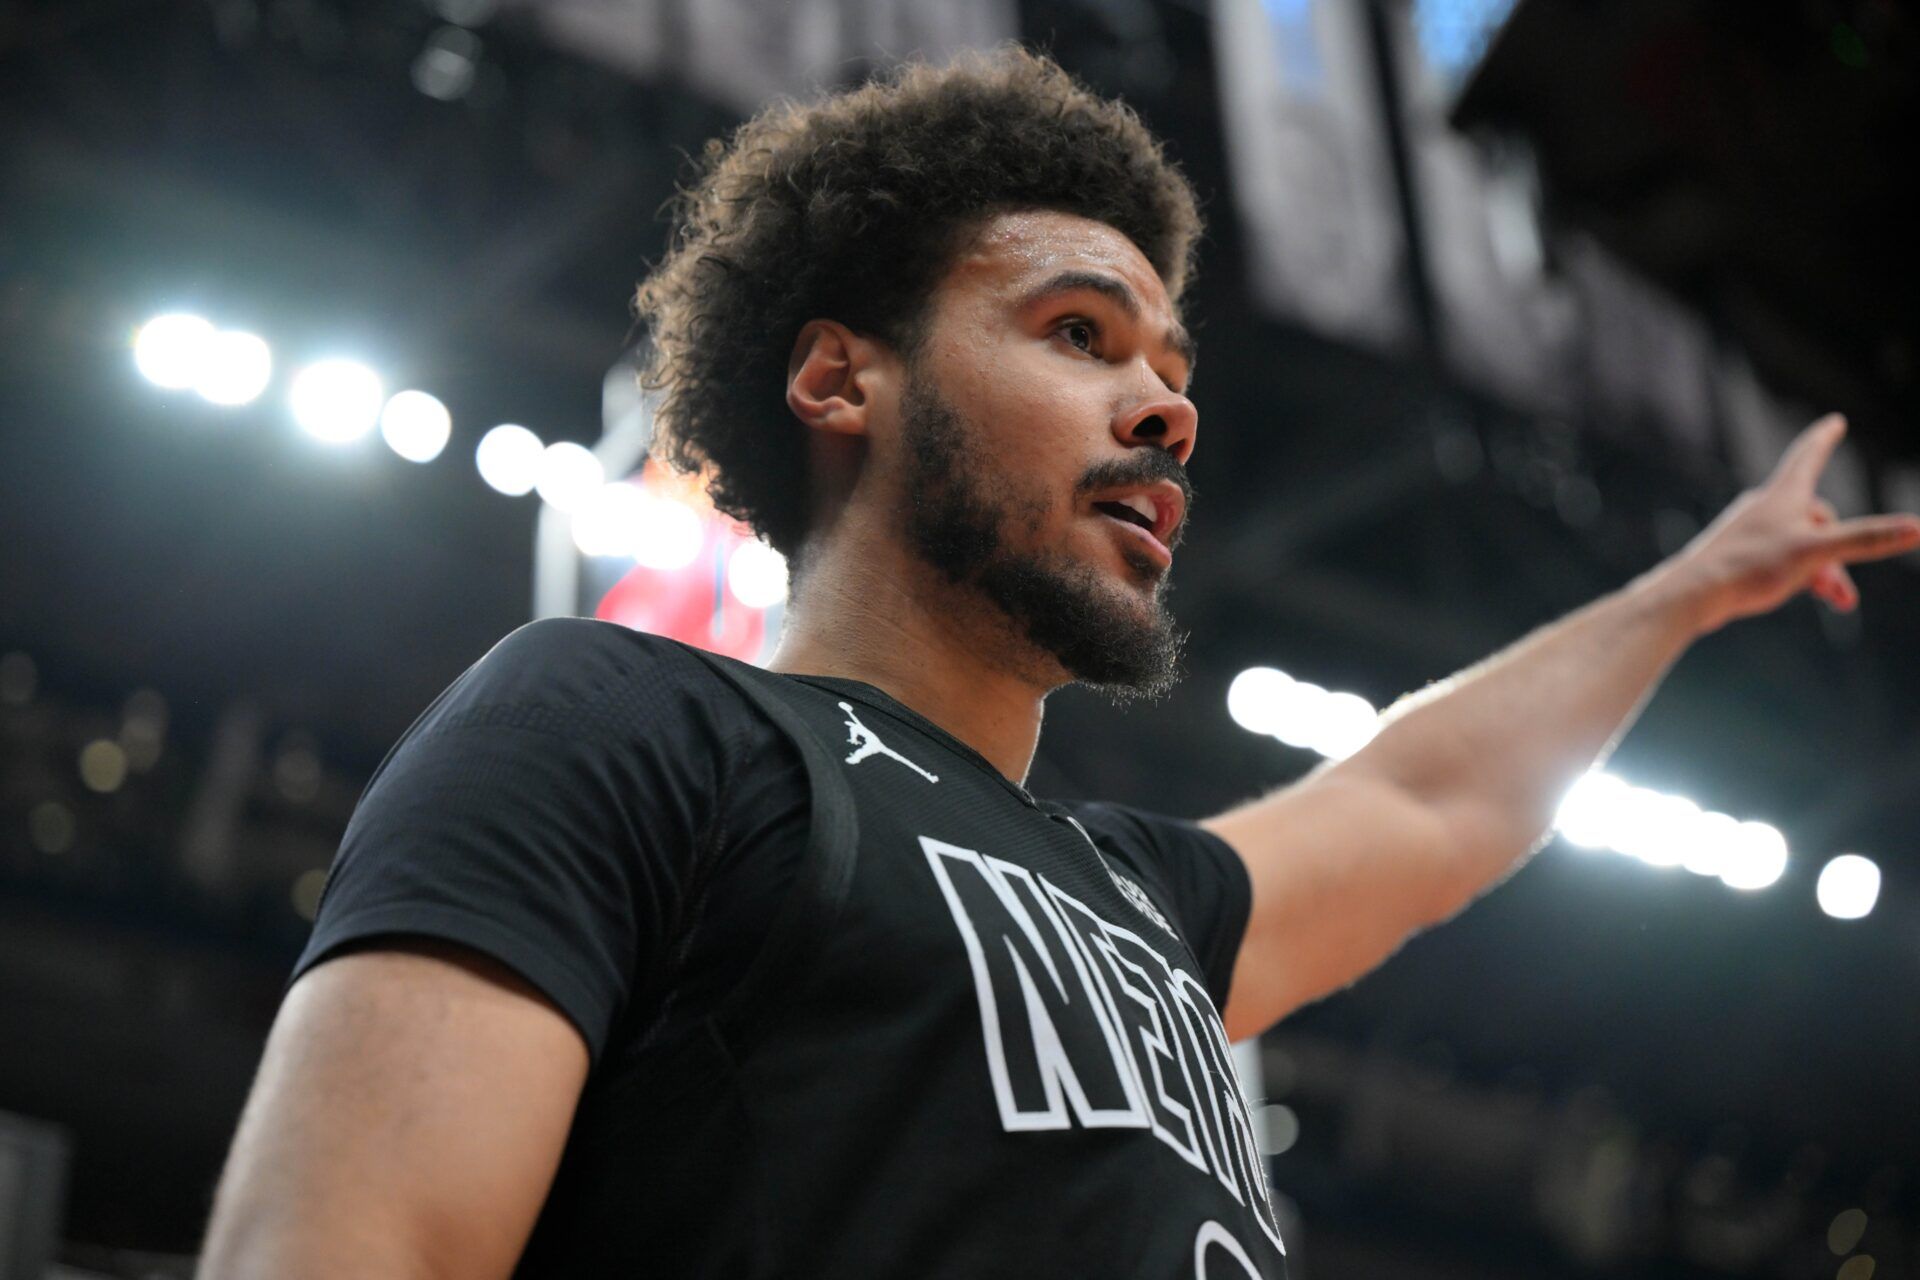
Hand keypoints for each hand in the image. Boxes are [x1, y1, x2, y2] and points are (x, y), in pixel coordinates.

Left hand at [1670, 414, 1919, 634]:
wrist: (1693, 594)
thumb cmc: (1751, 567)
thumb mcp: (1817, 552)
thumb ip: (1866, 539)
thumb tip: (1917, 528)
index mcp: (1782, 495)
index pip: (1809, 455)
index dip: (1824, 438)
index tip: (1833, 420)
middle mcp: (1764, 506)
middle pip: (1819, 518)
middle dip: (1840, 553)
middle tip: (1843, 594)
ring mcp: (1750, 530)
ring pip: (1802, 544)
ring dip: (1824, 571)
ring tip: (1836, 601)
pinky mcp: (1739, 555)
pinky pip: (1780, 559)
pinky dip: (1799, 576)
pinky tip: (1800, 594)